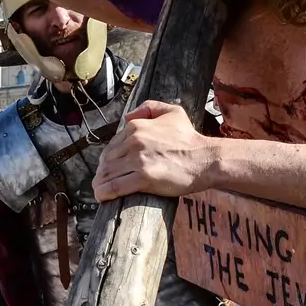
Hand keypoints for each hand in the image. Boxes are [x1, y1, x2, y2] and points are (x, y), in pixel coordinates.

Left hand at [93, 101, 213, 201]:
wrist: (205, 159)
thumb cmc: (190, 138)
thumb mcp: (173, 112)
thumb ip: (149, 108)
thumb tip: (128, 116)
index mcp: (137, 126)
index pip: (112, 144)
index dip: (108, 158)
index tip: (109, 168)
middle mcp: (134, 141)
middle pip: (107, 160)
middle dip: (102, 172)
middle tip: (102, 182)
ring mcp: (138, 159)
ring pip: (108, 173)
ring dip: (100, 184)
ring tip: (99, 192)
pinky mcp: (144, 177)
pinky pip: (116, 186)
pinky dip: (105, 193)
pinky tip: (102, 198)